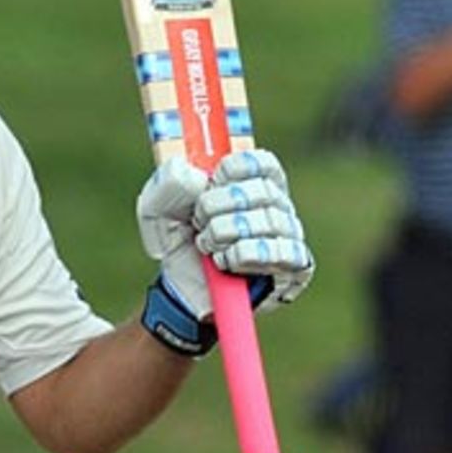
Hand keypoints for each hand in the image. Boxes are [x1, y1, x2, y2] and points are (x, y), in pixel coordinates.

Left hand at [137, 149, 314, 319]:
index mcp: (253, 182)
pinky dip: (245, 255)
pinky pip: (281, 253)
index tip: (211, 182)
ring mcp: (288, 235)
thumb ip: (168, 183)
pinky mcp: (292, 267)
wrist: (180, 289)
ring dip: (226, 232)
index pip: (262, 163)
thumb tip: (195, 176)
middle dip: (219, 205)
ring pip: (270, 222)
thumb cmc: (179, 240)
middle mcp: (278, 205)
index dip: (233, 170)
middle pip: (263, 191)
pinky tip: (224, 260)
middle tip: (198, 220)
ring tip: (206, 244)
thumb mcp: (159, 208)